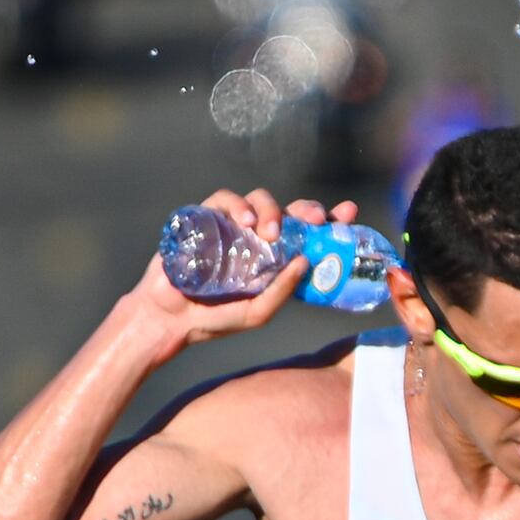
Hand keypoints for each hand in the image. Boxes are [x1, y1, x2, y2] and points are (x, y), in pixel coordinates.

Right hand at [128, 189, 361, 346]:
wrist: (170, 320)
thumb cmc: (215, 319)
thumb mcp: (257, 313)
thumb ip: (281, 292)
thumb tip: (305, 261)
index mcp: (275, 257)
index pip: (308, 233)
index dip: (330, 220)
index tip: (349, 213)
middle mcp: (256, 237)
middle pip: (287, 210)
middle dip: (306, 209)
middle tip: (316, 219)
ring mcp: (231, 226)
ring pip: (258, 199)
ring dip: (271, 209)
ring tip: (270, 232)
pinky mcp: (204, 218)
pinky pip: (224, 198)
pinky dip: (237, 204)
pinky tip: (245, 222)